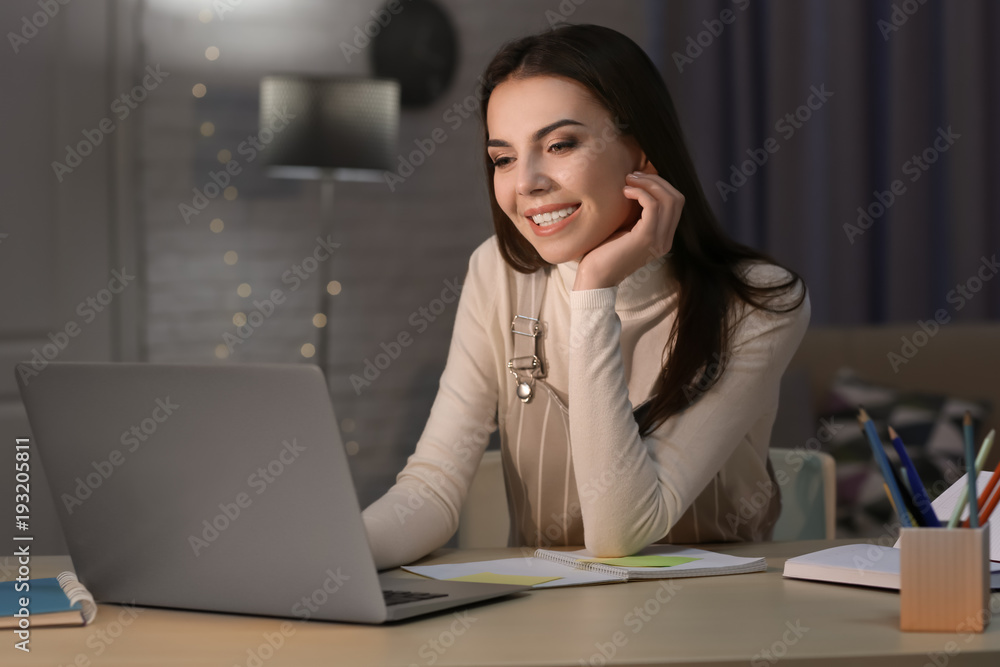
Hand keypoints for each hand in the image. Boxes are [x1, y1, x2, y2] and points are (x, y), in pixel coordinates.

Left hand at [573, 164, 683, 290]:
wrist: (595, 278)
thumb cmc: (603, 253)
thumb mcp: (625, 229)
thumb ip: (637, 214)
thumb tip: (637, 186)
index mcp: (663, 238)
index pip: (675, 203)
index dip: (660, 185)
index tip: (638, 179)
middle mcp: (666, 240)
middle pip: (677, 198)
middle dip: (657, 180)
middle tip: (633, 176)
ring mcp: (659, 240)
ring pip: (669, 200)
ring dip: (649, 184)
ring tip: (628, 181)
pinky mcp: (646, 238)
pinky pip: (653, 206)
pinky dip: (641, 193)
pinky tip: (625, 192)